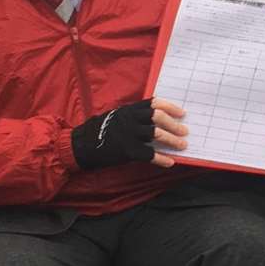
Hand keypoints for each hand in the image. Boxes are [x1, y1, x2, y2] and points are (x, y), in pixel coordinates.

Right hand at [71, 98, 185, 170]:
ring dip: (172, 140)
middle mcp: (129, 119)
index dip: (170, 107)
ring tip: (182, 145)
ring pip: (156, 134)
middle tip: (184, 131)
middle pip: (158, 117)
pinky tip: (170, 162)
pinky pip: (149, 154)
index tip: (181, 113)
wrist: (80, 145)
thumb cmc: (99, 131)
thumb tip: (155, 120)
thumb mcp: (116, 117)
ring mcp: (128, 134)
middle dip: (174, 124)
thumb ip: (133, 116)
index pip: (153, 103)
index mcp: (128, 109)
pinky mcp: (126, 150)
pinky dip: (162, 159)